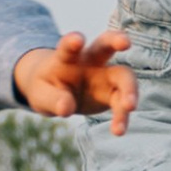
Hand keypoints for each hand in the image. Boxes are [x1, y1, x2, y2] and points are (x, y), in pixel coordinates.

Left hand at [14, 32, 138, 133]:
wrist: (57, 93)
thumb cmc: (46, 88)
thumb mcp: (41, 95)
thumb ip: (52, 99)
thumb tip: (66, 108)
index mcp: (67, 58)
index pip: (68, 47)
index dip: (73, 41)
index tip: (78, 39)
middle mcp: (90, 62)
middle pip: (105, 45)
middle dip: (116, 39)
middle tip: (125, 42)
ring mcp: (105, 76)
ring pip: (123, 76)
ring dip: (128, 90)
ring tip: (129, 108)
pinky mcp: (113, 94)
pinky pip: (122, 104)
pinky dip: (121, 117)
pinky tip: (118, 130)